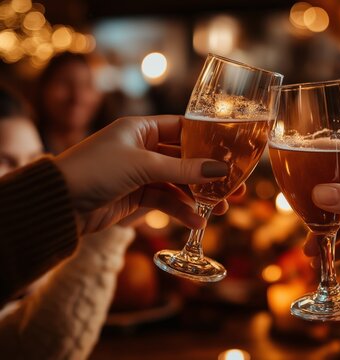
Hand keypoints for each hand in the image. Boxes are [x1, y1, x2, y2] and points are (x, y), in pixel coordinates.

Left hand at [54, 115, 231, 233]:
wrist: (59, 203)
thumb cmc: (95, 169)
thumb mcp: (143, 165)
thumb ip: (183, 168)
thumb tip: (219, 170)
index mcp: (141, 129)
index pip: (183, 129)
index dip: (207, 140)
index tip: (231, 152)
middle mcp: (143, 148)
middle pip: (185, 159)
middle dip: (209, 174)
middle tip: (235, 186)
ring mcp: (140, 173)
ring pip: (178, 183)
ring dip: (198, 196)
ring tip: (220, 209)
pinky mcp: (136, 196)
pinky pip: (165, 201)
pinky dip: (180, 211)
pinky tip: (196, 222)